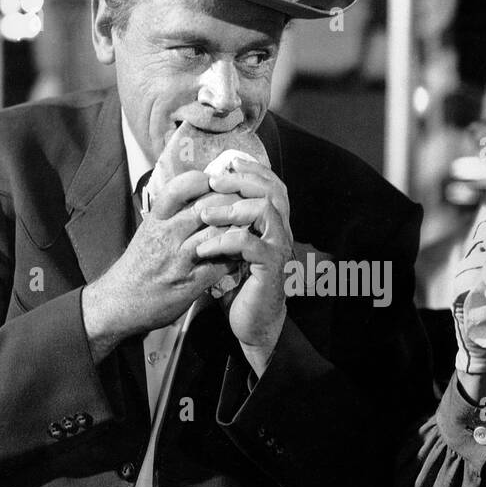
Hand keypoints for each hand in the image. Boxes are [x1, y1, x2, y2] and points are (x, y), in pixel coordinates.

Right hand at [81, 170, 233, 360]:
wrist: (120, 302)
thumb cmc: (137, 265)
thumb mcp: (147, 231)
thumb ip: (169, 214)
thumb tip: (196, 194)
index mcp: (156, 219)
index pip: (182, 187)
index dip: (205, 180)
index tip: (219, 182)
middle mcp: (167, 235)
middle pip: (207, 207)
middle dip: (231, 202)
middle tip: (246, 202)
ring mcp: (179, 259)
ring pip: (218, 233)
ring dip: (238, 228)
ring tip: (250, 226)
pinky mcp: (190, 282)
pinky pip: (221, 263)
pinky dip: (235, 256)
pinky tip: (243, 253)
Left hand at [194, 159, 292, 373]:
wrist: (253, 323)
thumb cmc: (240, 285)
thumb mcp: (233, 249)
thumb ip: (230, 225)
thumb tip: (208, 197)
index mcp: (274, 225)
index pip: (273, 186)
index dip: (253, 170)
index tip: (227, 164)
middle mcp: (282, 233)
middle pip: (273, 191)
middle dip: (241, 180)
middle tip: (213, 182)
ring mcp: (279, 249)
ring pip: (264, 211)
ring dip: (231, 208)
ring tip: (204, 216)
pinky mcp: (271, 268)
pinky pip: (248, 243)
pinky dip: (223, 241)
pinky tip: (204, 249)